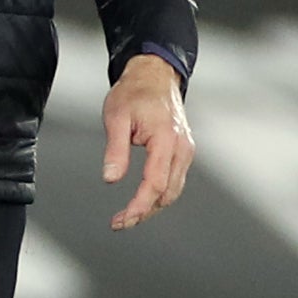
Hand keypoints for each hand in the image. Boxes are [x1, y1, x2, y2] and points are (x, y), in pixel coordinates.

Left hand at [100, 54, 193, 230]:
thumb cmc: (135, 92)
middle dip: (144, 211)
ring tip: (129, 215)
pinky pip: (175, 180)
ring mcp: (186, 150)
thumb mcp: (116, 117)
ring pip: (173, 190)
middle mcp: (182, 148)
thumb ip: (115, 150)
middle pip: (167, 193)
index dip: (138, 207)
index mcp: (166, 139)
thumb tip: (111, 178)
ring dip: (153, 205)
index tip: (122, 219)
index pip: (154, 184)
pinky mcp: (184, 151)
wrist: (154, 75)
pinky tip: (144, 198)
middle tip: (120, 222)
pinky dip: (160, 193)